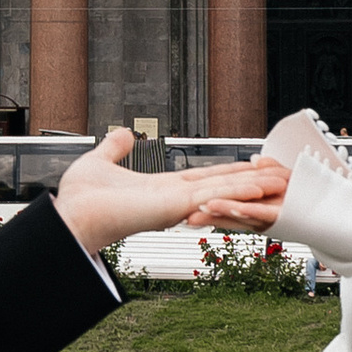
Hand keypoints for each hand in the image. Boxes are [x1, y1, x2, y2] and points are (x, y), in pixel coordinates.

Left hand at [52, 127, 289, 260]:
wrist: (69, 217)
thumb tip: (123, 134)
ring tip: (282, 179)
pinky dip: (235, 191)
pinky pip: (211, 197)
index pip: (206, 178)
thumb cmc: (80, 200)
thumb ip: (115, 148)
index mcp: (163, 189)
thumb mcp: (101, 161)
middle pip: (223, 186)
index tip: (254, 164)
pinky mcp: (172, 208)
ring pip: (224, 192)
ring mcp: (176, 205)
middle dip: (253, 179)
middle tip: (282, 173)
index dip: (232, 171)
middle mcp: (174, 199)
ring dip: (254, 185)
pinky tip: (257, 185)